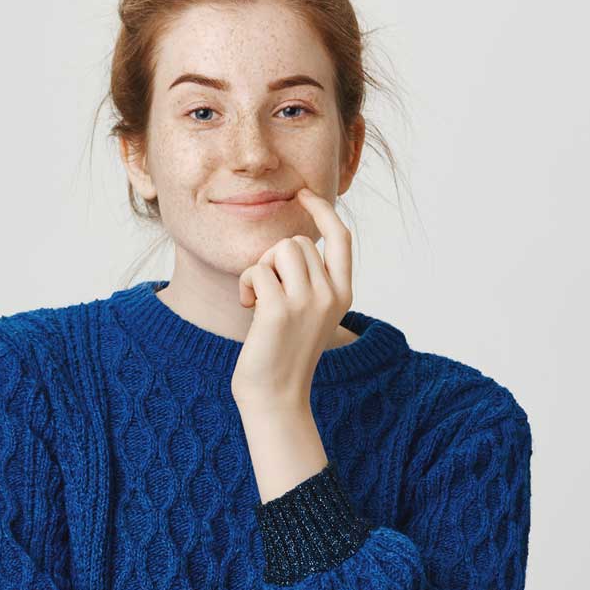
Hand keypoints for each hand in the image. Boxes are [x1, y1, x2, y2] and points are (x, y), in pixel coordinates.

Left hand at [231, 186, 352, 411]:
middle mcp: (330, 295)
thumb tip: (294, 241)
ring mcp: (307, 301)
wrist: (275, 396)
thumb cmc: (283, 353)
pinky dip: (246, 285)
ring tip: (259, 300)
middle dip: (273, 259)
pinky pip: (257, 270)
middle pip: (297, 242)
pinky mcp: (280, 309)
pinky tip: (249, 308)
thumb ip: (310, 280)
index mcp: (343, 294)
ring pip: (278, 250)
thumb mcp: (309, 313)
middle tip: (267, 291)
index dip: (322, 210)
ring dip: (260, 270)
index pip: (341, 237)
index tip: (304, 194)